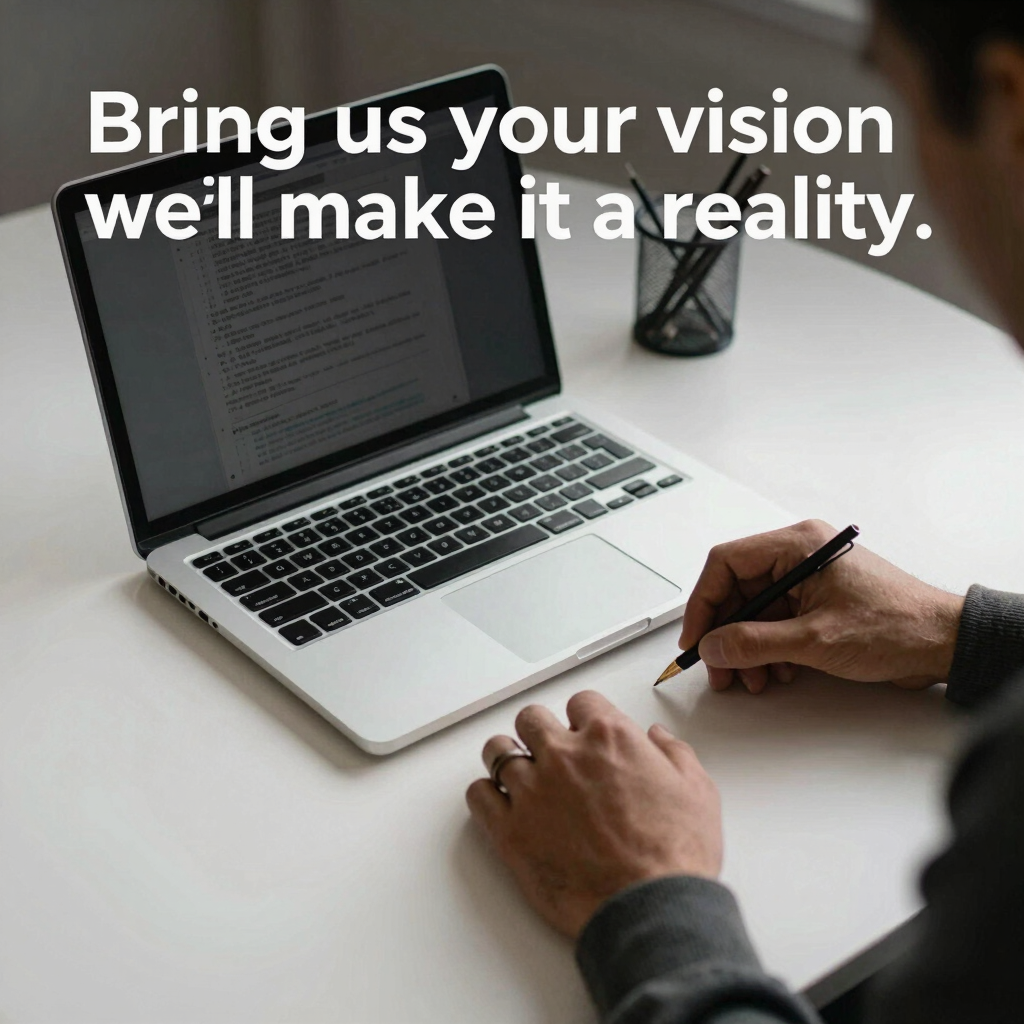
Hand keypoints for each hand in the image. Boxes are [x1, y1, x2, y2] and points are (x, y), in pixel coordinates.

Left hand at [466, 691, 720, 939]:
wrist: (651, 908)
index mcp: (609, 738)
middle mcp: (565, 756)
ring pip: (497, 751)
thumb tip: (658, 739)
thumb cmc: (675, 856)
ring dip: (507, 758)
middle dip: (540, 732)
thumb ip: (674, 754)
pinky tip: (499, 804)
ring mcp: (533, 791)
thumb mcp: (696, 791)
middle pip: (531, 719)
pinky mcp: (510, 831)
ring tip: (517, 773)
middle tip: (548, 751)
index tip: (584, 732)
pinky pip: (478, 796)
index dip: (583, 717)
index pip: (581, 702)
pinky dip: (485, 796)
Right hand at [681, 519, 964, 693]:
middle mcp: (799, 556)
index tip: (696, 637)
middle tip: (718, 667)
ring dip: (746, 647)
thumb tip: (713, 646)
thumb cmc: (897, 626)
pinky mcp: (817, 603)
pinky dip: (767, 649)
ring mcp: (808, 580)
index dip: (703, 602)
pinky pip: (775, 622)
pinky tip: (775, 673)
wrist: (944, 644)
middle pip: (737, 590)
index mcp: (797, 545)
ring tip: (750, 678)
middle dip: (725, 633)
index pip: (726, 563)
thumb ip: (754, 643)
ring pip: (754, 611)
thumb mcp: (814, 639)